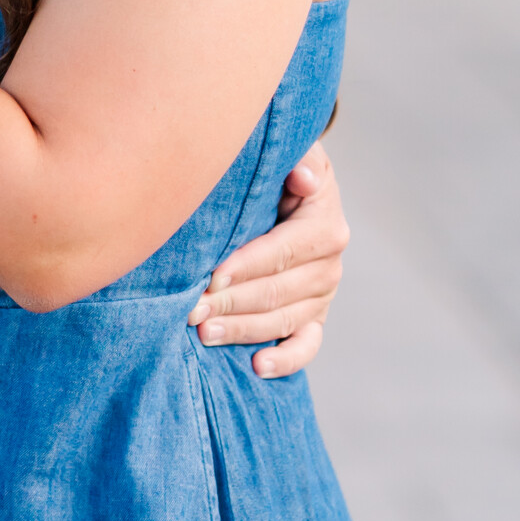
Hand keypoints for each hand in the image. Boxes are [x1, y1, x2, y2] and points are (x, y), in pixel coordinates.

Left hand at [189, 139, 348, 378]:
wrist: (290, 189)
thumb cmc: (280, 169)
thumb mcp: (295, 153)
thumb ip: (300, 159)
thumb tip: (303, 178)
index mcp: (325, 226)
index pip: (283, 251)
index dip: (247, 265)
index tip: (213, 275)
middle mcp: (329, 265)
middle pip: (277, 291)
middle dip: (232, 302)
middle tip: (191, 310)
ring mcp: (322, 295)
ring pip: (282, 320)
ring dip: (243, 330)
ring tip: (204, 333)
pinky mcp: (313, 318)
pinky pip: (306, 346)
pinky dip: (285, 360)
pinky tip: (257, 367)